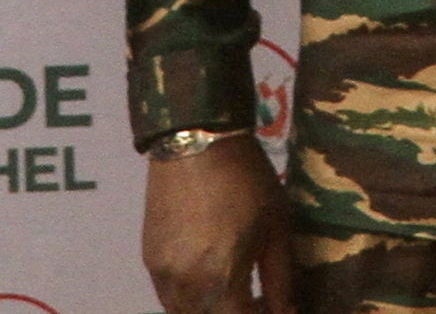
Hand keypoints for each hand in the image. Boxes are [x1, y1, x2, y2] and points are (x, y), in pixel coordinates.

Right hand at [142, 135, 290, 313]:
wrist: (196, 139)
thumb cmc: (246, 180)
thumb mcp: (276, 226)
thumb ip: (280, 278)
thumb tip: (286, 311)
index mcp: (222, 280)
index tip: (274, 307)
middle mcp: (186, 286)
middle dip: (235, 313)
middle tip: (256, 300)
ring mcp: (162, 274)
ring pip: (184, 313)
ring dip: (211, 309)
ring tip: (233, 290)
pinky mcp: (149, 258)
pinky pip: (168, 296)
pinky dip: (189, 298)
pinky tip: (208, 277)